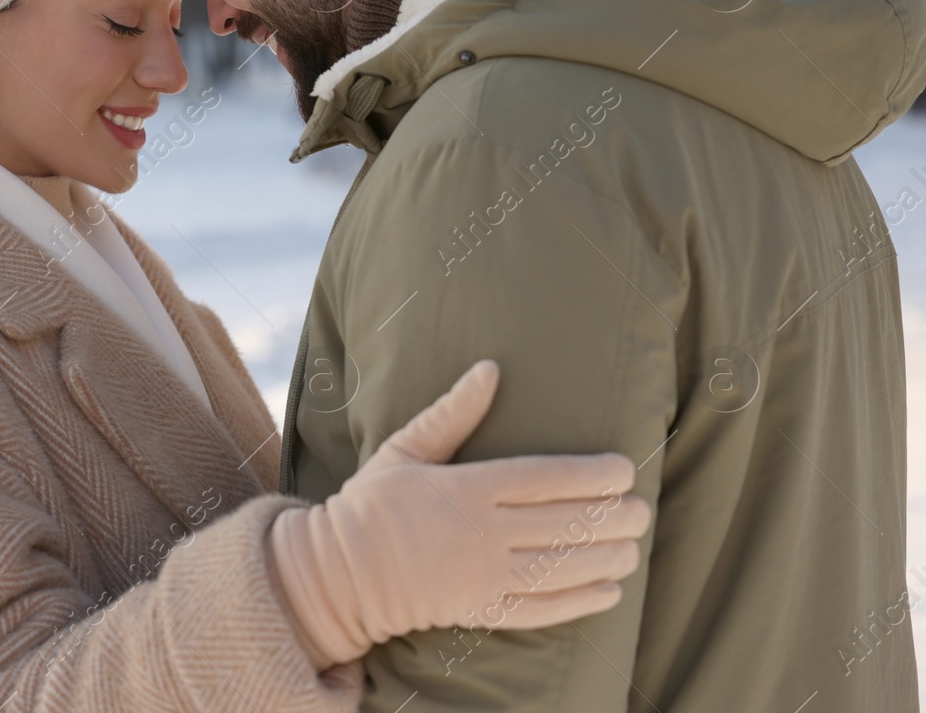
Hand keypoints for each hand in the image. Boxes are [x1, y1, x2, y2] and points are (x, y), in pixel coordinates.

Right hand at [267, 360, 651, 668]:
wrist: (340, 572)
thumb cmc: (372, 504)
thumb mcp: (405, 449)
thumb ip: (452, 413)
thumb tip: (489, 369)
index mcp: (466, 488)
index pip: (545, 479)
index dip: (591, 475)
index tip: (623, 470)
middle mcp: (481, 532)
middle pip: (563, 523)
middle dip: (611, 517)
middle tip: (641, 510)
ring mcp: (482, 575)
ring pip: (562, 567)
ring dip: (606, 558)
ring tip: (632, 547)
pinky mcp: (480, 610)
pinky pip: (542, 609)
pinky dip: (580, 601)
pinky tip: (609, 590)